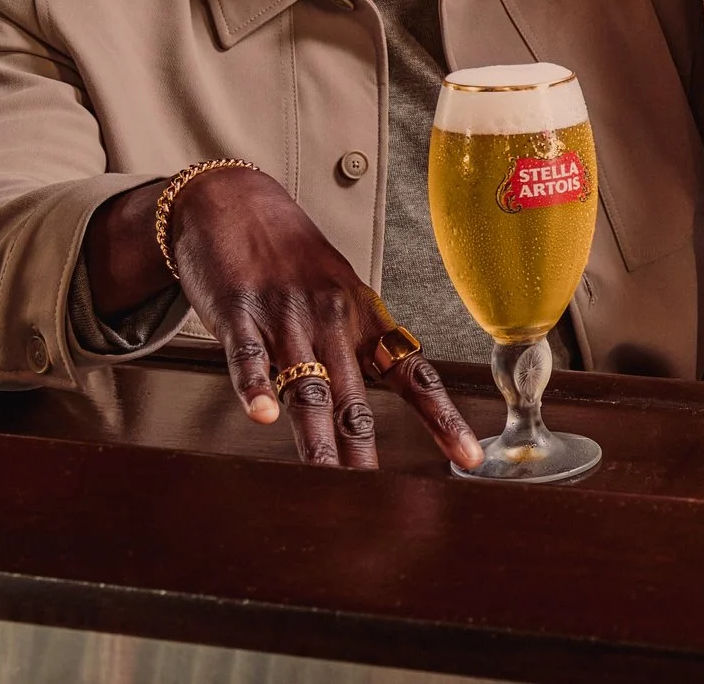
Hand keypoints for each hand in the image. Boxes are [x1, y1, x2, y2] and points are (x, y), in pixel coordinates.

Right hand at [155, 167, 483, 470]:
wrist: (234, 203)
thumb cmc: (292, 257)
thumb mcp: (342, 293)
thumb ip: (362, 344)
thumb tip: (394, 390)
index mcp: (366, 319)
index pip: (415, 375)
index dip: (442, 418)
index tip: (469, 458)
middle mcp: (334, 321)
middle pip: (356, 398)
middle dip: (368, 451)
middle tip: (381, 500)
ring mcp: (287, 316)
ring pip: (308, 386)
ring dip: (318, 438)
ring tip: (330, 480)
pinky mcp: (240, 312)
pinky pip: (249, 355)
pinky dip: (255, 385)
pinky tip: (260, 414)